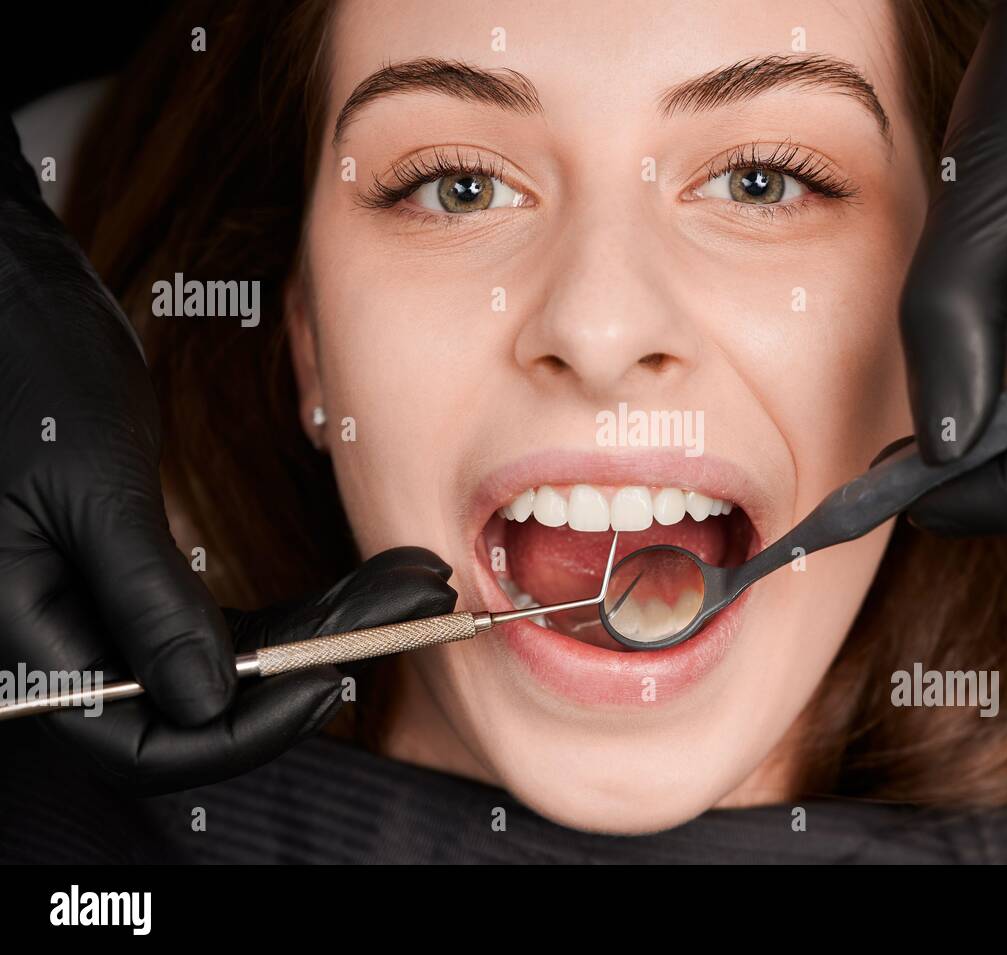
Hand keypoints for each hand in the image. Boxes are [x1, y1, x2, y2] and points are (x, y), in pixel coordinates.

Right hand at [1, 116, 455, 790]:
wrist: (8, 295)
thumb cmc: (26, 369)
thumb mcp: (91, 487)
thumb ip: (144, 602)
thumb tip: (205, 701)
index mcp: (27, 642)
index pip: (142, 744)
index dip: (244, 733)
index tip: (333, 683)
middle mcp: (65, 644)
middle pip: (205, 702)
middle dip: (320, 662)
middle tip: (419, 614)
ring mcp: (108, 613)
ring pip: (235, 658)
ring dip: (333, 627)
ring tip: (419, 582)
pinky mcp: (142, 578)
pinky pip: (232, 615)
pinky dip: (309, 600)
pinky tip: (376, 573)